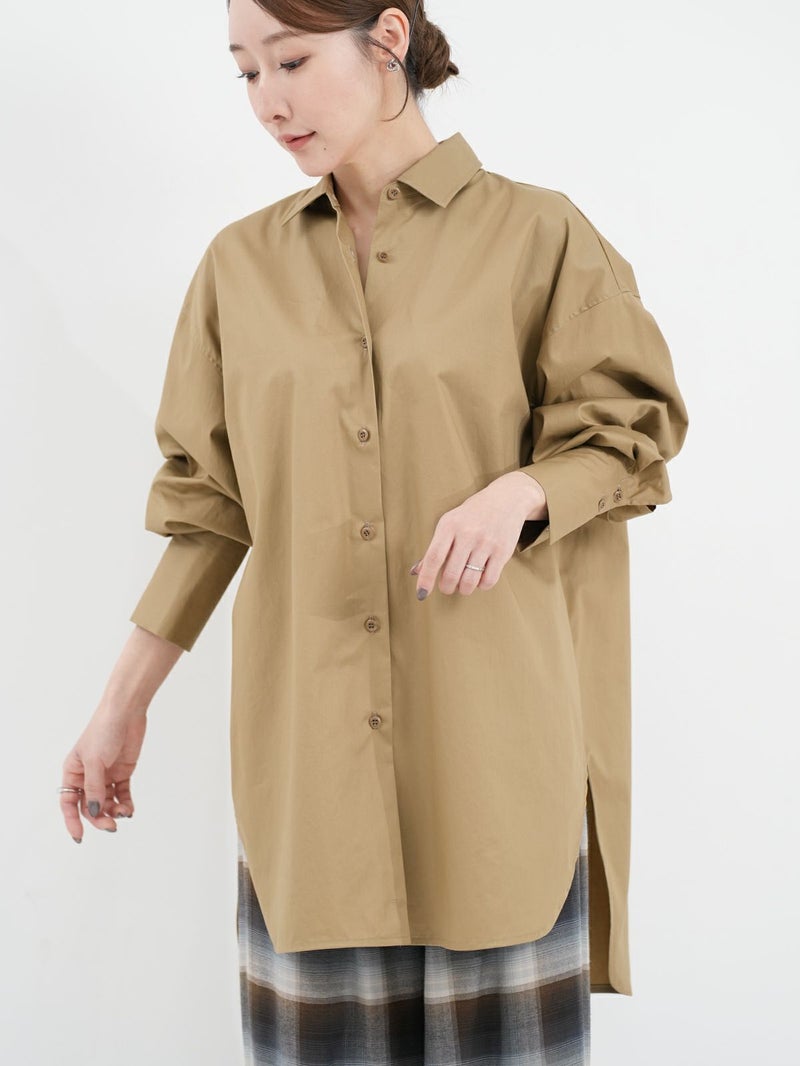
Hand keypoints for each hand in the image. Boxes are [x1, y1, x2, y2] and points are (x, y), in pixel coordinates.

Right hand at [60, 702, 147, 841]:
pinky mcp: (122, 773)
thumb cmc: (103, 730)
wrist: (126, 712)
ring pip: (107, 802)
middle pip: (90, 806)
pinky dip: (125, 803)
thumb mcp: (95, 761)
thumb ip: (94, 788)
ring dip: (114, 811)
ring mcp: (106, 775)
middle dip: (99, 818)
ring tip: (124, 813)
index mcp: (73, 772)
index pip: (69, 802)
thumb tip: (93, 812)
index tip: (79, 836)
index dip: (72, 820)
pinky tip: (129, 809)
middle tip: (111, 826)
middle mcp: (88, 776)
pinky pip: (122, 794)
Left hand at [409, 472, 547, 598]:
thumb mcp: (450, 523)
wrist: (506, 499)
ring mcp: (486, 542)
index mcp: (449, 525)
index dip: (426, 578)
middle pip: (451, 574)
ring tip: (463, 585)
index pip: (434, 557)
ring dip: (464, 589)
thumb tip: (416, 572)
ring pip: (470, 581)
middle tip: (447, 587)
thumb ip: (436, 548)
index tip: (421, 593)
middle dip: (446, 587)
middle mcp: (467, 533)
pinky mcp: (503, 551)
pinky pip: (489, 580)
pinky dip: (481, 585)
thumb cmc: (472, 515)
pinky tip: (480, 578)